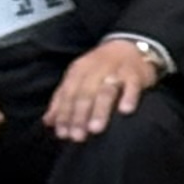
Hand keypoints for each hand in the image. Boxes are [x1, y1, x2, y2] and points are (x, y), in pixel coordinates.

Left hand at [47, 37, 161, 142]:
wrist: (131, 47)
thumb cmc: (101, 69)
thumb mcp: (79, 79)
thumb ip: (63, 100)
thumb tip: (47, 122)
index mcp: (78, 70)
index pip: (68, 94)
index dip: (64, 114)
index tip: (63, 134)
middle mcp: (96, 69)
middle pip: (85, 94)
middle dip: (80, 116)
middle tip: (78, 137)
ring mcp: (116, 70)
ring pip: (106, 91)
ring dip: (100, 110)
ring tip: (96, 129)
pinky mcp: (135, 73)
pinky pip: (132, 84)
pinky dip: (129, 96)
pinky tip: (125, 111)